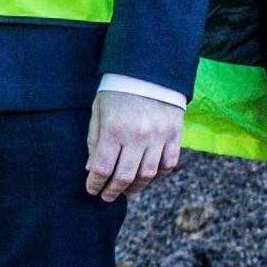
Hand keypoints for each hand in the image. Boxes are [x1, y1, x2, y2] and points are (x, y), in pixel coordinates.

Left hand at [85, 88, 185, 202]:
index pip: (102, 168)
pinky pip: (168, 164)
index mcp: (114, 129)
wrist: (150, 69)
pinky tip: (148, 178)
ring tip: (126, 191)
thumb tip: (91, 168)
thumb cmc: (118, 90)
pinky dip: (158, 176)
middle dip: (113, 191)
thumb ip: (94, 140)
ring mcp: (159, 136)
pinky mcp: (175, 134)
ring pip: (148, 174)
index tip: (91, 190)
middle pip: (124, 176)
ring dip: (136, 187)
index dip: (95, 183)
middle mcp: (138, 136)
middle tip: (107, 197)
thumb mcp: (99, 110)